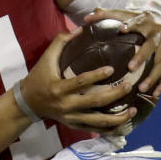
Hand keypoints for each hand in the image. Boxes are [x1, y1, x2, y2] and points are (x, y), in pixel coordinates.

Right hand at [21, 30, 137, 132]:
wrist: (28, 102)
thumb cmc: (38, 78)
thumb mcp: (46, 59)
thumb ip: (61, 42)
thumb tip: (80, 29)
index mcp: (59, 89)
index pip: (81, 83)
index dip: (97, 76)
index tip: (112, 69)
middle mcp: (66, 105)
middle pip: (95, 103)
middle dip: (114, 95)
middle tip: (129, 86)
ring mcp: (71, 118)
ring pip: (98, 122)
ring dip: (117, 118)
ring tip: (132, 110)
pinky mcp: (74, 125)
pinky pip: (95, 129)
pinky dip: (110, 128)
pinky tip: (123, 123)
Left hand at [84, 8, 160, 97]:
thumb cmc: (135, 19)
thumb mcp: (123, 14)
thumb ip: (105, 14)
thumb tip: (85, 18)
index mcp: (146, 20)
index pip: (139, 21)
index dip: (132, 24)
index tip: (122, 29)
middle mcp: (160, 33)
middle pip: (152, 46)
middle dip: (142, 57)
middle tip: (130, 68)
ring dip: (153, 76)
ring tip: (141, 88)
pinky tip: (155, 94)